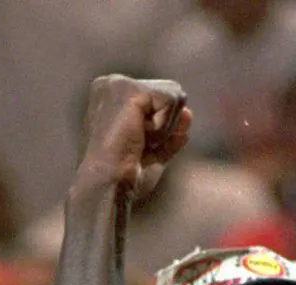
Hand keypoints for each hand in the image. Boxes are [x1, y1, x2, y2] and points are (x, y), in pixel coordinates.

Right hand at [73, 75, 190, 200]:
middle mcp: (111, 84)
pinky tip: (140, 138)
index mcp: (111, 97)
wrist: (107, 189)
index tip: (137, 148)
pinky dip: (164, 126)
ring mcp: (118, 84)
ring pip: (173, 96)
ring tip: (137, 143)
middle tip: (137, 147)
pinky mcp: (129, 90)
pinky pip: (171, 101)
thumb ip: (170, 129)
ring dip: (164, 128)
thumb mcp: (152, 150)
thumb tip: (188, 113)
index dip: (160, 127)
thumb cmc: (122, 178)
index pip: (158, 99)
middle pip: (169, 93)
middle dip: (164, 126)